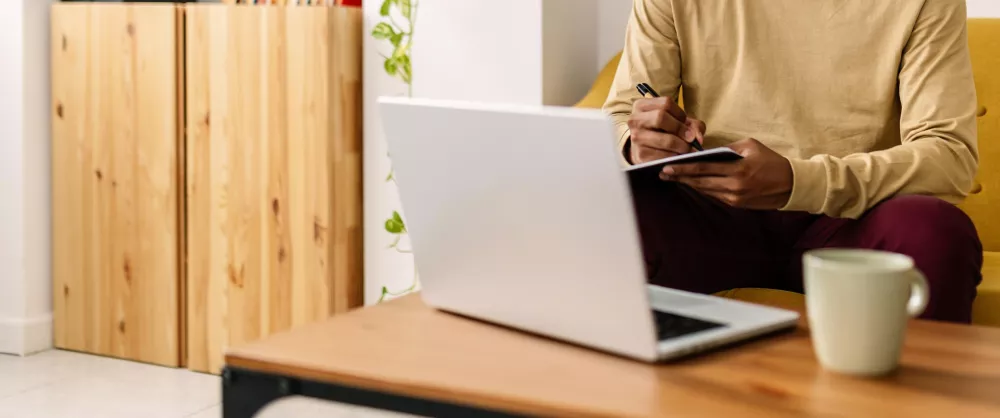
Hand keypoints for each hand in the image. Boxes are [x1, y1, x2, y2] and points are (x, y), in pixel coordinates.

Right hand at [627, 97, 705, 163]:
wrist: (644, 150)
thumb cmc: (662, 131)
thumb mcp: (675, 122)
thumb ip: (692, 125)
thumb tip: (698, 138)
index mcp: (641, 106)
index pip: (665, 103)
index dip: (680, 113)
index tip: (685, 122)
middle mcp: (634, 120)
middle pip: (661, 117)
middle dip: (680, 128)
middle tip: (691, 138)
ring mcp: (636, 138)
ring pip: (665, 139)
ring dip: (681, 146)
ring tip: (687, 149)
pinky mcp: (640, 155)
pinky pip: (663, 156)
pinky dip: (676, 157)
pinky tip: (678, 157)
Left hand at [661, 138, 792, 209]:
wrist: (791, 185)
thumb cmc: (771, 161)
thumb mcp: (751, 146)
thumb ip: (727, 149)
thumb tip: (706, 151)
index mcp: (738, 170)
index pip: (704, 169)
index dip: (683, 168)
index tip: (667, 166)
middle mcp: (734, 187)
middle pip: (700, 182)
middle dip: (680, 177)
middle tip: (663, 173)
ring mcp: (734, 198)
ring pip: (705, 190)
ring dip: (688, 184)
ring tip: (672, 177)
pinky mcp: (735, 204)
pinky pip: (713, 194)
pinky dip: (702, 188)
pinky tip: (690, 183)